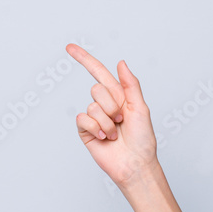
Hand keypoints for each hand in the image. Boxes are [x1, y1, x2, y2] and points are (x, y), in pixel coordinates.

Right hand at [67, 43, 158, 187]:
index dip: (84, 59)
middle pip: (97, 89)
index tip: (69, 47)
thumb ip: (130, 84)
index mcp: (119, 96)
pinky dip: (96, 128)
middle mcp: (105, 105)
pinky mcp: (86, 131)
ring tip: (115, 134)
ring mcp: (94, 118)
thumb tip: (121, 62)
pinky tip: (104, 138)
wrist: (135, 164)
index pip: (99, 73)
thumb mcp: (140, 108)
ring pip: (92, 106)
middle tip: (122, 120)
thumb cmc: (143, 139)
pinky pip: (83, 119)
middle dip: (112, 105)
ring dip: (107, 122)